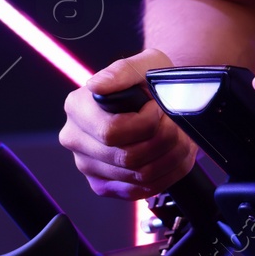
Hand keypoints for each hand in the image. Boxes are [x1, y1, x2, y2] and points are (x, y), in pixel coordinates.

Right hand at [60, 47, 197, 200]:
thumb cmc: (147, 80)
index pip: (112, 132)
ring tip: (179, 136)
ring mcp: (87, 165)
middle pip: (128, 157)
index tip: (158, 107)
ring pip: (138, 176)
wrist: (155, 98)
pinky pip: (140, 190)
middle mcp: (75, 139)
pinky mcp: (103, 185)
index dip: (146, 123)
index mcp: (77, 108)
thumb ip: (121, 72)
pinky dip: (166, 174)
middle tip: (175, 122)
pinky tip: (172, 155)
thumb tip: (96, 86)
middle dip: (163, 139)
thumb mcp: (143, 64)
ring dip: (170, 157)